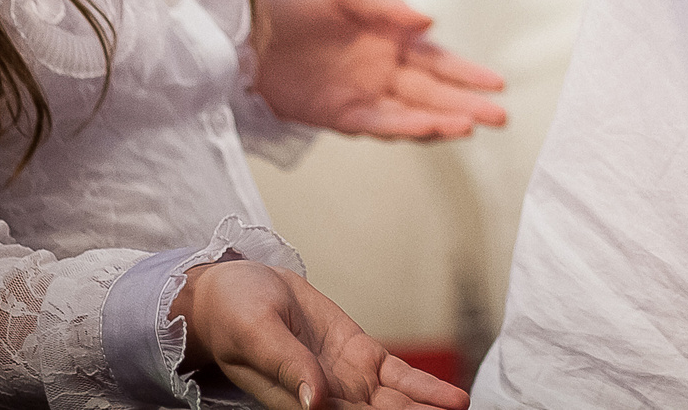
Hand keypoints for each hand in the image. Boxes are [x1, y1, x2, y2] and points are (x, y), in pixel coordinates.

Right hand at [177, 259, 466, 409]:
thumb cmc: (234, 315)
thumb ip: (287, 366)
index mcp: (298, 402)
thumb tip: (314, 401)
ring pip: (396, 403)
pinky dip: (427, 388)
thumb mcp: (256, 334)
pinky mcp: (361, 356)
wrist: (239, 289)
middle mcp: (328, 399)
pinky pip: (400, 376)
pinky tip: (453, 399)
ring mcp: (347, 379)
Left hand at [255, 0, 507, 137]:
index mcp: (390, 37)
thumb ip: (385, 4)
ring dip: (441, 121)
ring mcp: (361, 95)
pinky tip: (427, 130)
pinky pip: (375, 125)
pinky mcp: (335, 115)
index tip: (499, 84)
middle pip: (434, 92)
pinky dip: (402, 129)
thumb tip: (430, 22)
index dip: (468, 73)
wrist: (241, 27)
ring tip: (470, 126)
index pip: (438, 60)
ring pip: (411, 113)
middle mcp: (382, 70)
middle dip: (468, 104)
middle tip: (501, 117)